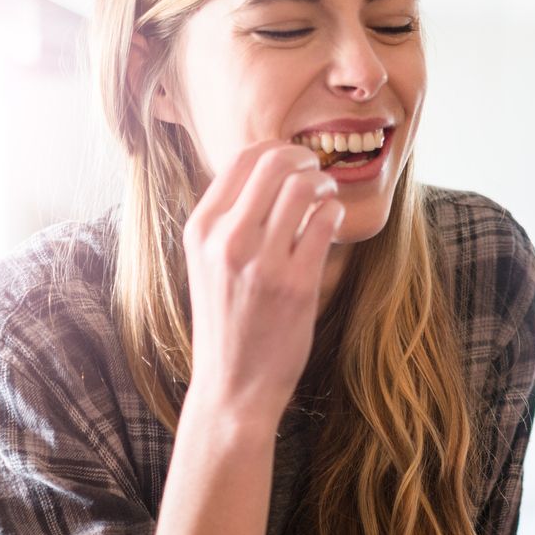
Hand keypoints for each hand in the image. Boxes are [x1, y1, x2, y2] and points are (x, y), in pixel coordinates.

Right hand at [179, 139, 340, 427]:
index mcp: (200, 230)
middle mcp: (226, 240)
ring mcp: (261, 262)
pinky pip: (325, 223)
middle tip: (315, 170)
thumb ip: (227, 220)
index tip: (291, 160)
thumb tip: (267, 171)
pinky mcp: (295, 284)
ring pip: (303, 188)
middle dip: (303, 158)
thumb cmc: (225, 322)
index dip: (275, 149)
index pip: (241, 159)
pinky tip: (331, 221)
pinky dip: (334, 212)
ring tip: (325, 195)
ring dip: (322, 183)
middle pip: (274, 163)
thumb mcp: (206, 263)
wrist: (232, 385)